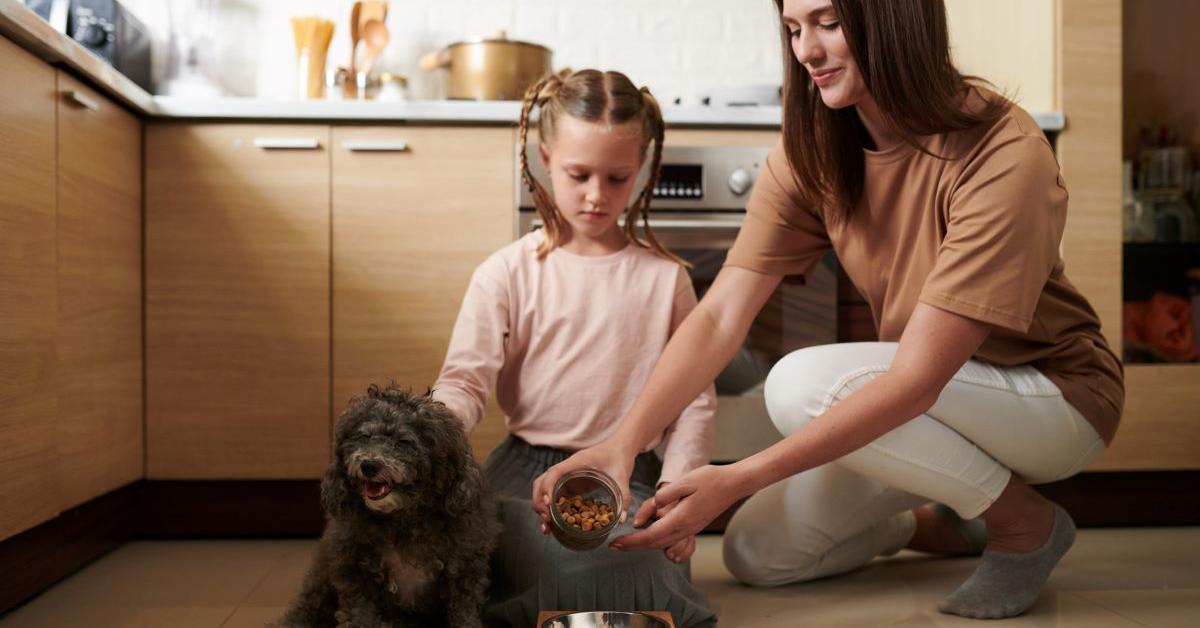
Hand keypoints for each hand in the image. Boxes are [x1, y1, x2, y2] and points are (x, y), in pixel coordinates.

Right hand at [531, 440, 634, 533]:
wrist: (619, 449)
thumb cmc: (619, 458)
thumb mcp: (622, 477)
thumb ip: (623, 497)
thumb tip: (621, 519)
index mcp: (576, 463)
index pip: (554, 473)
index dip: (548, 488)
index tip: (549, 504)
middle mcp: (566, 470)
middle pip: (541, 483)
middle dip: (540, 503)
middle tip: (547, 521)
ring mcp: (566, 478)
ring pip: (544, 491)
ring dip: (541, 508)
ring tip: (547, 527)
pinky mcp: (570, 485)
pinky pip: (555, 497)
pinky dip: (551, 510)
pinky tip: (556, 524)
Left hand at [610, 465, 739, 550]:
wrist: (733, 484)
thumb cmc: (710, 479)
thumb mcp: (685, 481)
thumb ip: (666, 494)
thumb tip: (653, 504)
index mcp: (680, 518)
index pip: (649, 535)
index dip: (630, 541)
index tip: (615, 543)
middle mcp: (685, 528)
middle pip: (654, 544)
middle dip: (632, 546)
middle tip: (614, 546)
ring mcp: (690, 529)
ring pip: (662, 543)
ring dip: (643, 545)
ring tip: (627, 542)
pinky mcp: (693, 526)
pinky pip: (671, 539)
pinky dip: (656, 541)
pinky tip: (649, 536)